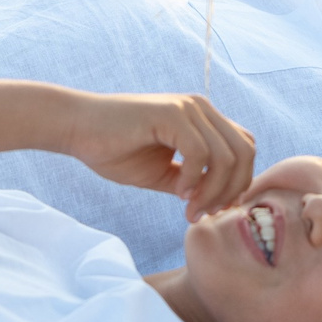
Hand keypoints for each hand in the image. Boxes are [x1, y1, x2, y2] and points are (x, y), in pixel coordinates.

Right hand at [60, 91, 253, 220]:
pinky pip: (201, 153)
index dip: (237, 183)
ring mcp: (188, 108)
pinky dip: (194, 179)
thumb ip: (194, 182)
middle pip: (245, 152)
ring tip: (189, 208)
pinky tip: (177, 193)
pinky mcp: (171, 114)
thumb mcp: (163, 173)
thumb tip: (222, 202)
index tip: (213, 209)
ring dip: (212, 191)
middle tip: (203, 213)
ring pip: (227, 156)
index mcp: (203, 119)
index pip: (244, 150)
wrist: (76, 128)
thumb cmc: (114, 149)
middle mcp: (201, 108)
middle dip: (231, 190)